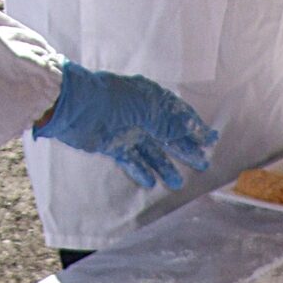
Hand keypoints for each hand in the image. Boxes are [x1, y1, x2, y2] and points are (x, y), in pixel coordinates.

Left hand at [34, 61, 217, 190]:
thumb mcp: (147, 109)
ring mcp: (126, 130)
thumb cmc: (111, 101)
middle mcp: (140, 115)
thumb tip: (193, 132)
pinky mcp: (112, 144)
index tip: (209, 140)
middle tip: (202, 164)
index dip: (194, 127)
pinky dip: (140, 170)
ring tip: (176, 182)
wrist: (73, 106)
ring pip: (151, 151)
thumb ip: (170, 123)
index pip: (177, 114)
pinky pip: (131, 160)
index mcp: (150, 100)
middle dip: (185, 149)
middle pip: (168, 135)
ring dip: (164, 166)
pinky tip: (150, 182)